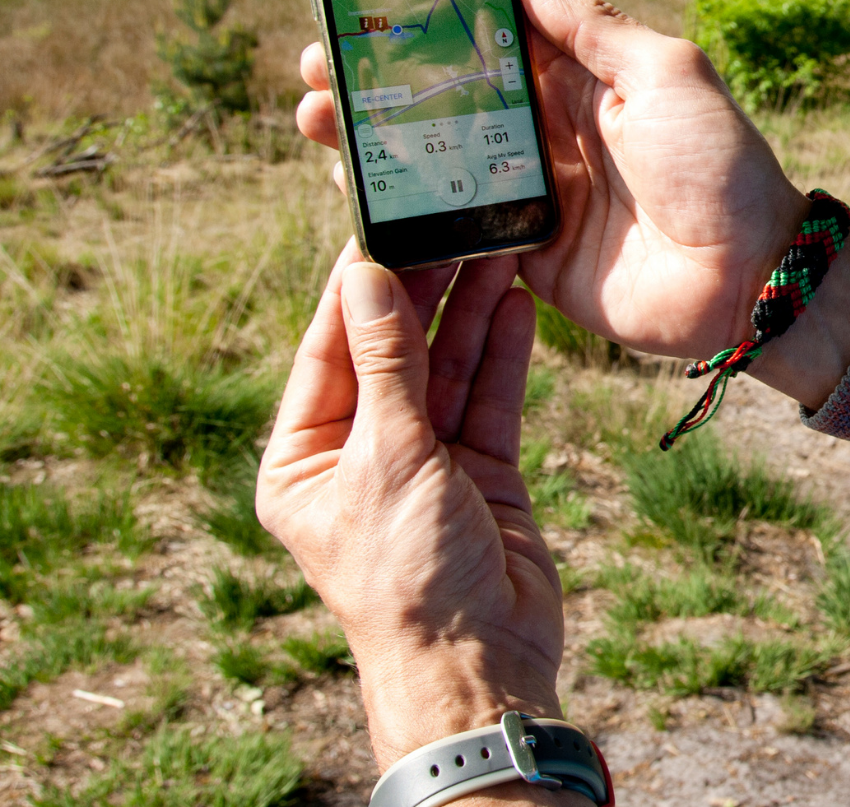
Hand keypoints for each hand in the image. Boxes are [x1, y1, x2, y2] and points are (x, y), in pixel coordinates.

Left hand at [257, 243, 562, 769]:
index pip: (330, 351)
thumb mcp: (387, 456)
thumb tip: (367, 277)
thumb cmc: (407, 574)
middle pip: (394, 353)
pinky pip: (489, 399)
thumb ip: (387, 363)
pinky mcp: (480, 473)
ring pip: (447, 369)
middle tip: (453, 222)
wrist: (478, 659)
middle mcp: (360, 455)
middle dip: (425, 291)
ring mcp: (424, 462)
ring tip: (498, 246)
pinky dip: (504, 353)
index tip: (384, 223)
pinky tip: (516, 303)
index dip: (358, 289)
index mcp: (303, 459)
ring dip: (471, 311)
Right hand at [295, 0, 810, 360]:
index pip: (493, 35)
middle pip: (449, 96)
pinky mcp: (525, 254)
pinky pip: (452, 229)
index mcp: (584, 80)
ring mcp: (534, 195)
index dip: (433, 16)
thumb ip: (592, 28)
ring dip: (374, 139)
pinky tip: (349, 189)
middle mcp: (550, 132)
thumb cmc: (722, 166)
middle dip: (382, 77)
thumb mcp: (665, 74)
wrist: (750, 278)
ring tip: (313, 117)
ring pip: (437, 159)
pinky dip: (402, 211)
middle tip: (318, 61)